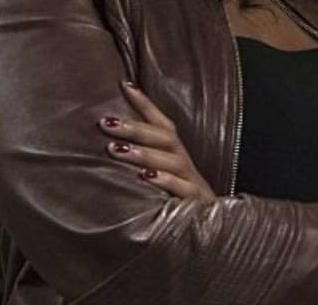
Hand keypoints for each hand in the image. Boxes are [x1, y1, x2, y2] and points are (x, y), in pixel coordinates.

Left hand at [98, 80, 215, 200]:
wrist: (212, 232)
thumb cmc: (177, 202)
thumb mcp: (159, 177)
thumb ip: (142, 160)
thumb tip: (108, 143)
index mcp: (176, 154)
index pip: (162, 123)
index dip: (144, 103)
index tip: (123, 84)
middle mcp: (185, 163)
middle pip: (164, 138)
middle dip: (134, 128)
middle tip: (105, 123)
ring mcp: (192, 182)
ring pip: (171, 160)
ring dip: (143, 153)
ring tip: (115, 149)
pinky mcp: (196, 205)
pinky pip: (182, 189)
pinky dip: (165, 181)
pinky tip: (145, 178)